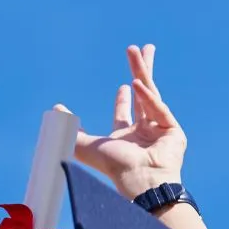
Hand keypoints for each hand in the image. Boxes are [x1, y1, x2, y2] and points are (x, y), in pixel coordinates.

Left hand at [73, 45, 185, 199]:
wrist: (139, 180)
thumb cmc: (114, 168)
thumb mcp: (86, 146)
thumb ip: (70, 129)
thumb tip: (55, 110)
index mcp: (126, 138)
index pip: (125, 113)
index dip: (124, 98)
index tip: (123, 84)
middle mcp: (144, 133)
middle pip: (143, 94)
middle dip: (140, 70)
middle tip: (138, 49)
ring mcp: (161, 131)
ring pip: (152, 93)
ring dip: (144, 70)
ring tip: (141, 48)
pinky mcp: (173, 131)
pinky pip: (158, 108)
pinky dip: (147, 97)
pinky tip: (136, 84)